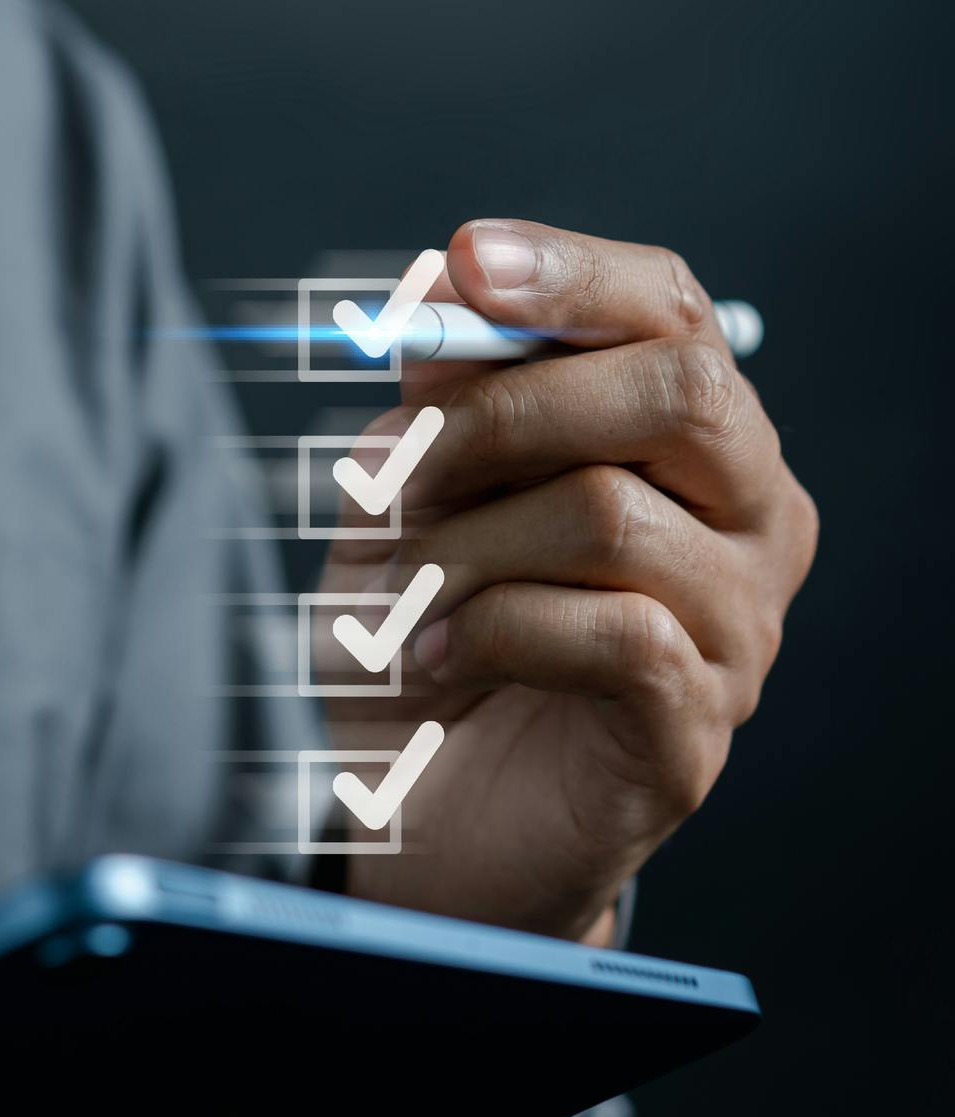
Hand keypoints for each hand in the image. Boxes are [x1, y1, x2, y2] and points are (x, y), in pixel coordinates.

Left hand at [321, 219, 817, 939]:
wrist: (416, 821)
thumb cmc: (424, 642)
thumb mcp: (410, 501)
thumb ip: (442, 397)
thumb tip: (448, 281)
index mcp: (690, 442)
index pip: (672, 311)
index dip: (571, 275)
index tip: (465, 265)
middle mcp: (748, 520)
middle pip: (675, 390)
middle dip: (504, 412)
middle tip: (397, 474)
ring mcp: (738, 627)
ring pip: (613, 514)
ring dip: (465, 548)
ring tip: (400, 598)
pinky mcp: (695, 728)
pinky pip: (610, 631)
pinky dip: (487, 632)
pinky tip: (430, 660)